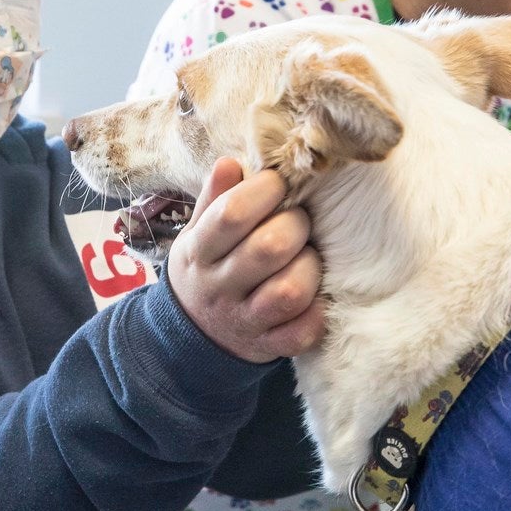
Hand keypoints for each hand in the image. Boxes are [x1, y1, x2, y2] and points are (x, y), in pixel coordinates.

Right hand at [169, 159, 325, 362]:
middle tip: (299, 221)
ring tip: (306, 258)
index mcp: (199, 251)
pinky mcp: (268, 347)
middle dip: (295, 225)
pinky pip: (302, 332)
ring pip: (289, 292)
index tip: (278, 184)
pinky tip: (313, 296)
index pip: (231, 215)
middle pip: (268, 249)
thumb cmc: (209, 267)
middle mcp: (219, 288)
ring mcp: (245, 321)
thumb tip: (231, 163)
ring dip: (309, 267)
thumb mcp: (199, 232)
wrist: (194, 336)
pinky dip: (316, 312)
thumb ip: (215, 199)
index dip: (264, 191)